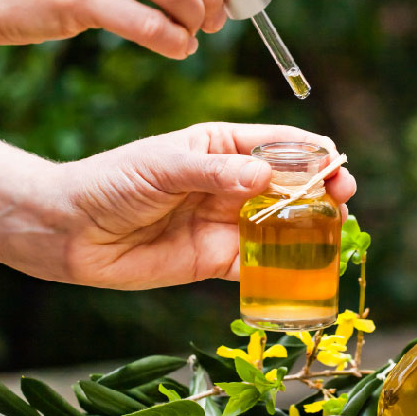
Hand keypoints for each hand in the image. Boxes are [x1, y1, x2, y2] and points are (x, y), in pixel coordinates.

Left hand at [53, 123, 355, 289]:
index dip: (313, 154)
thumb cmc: (114, 182)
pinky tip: (302, 271)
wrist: (73, 232)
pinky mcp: (217, 260)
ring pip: (283, 225)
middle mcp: (232, 184)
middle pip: (292, 186)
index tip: (335, 166)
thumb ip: (214, 172)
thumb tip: (264, 177)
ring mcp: (227, 222)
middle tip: (343, 201)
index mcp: (222, 148)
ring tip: (335, 233)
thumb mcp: (164, 165)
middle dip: (322, 191)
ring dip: (311, 229)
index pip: (280, 145)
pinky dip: (282, 269)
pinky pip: (258, 264)